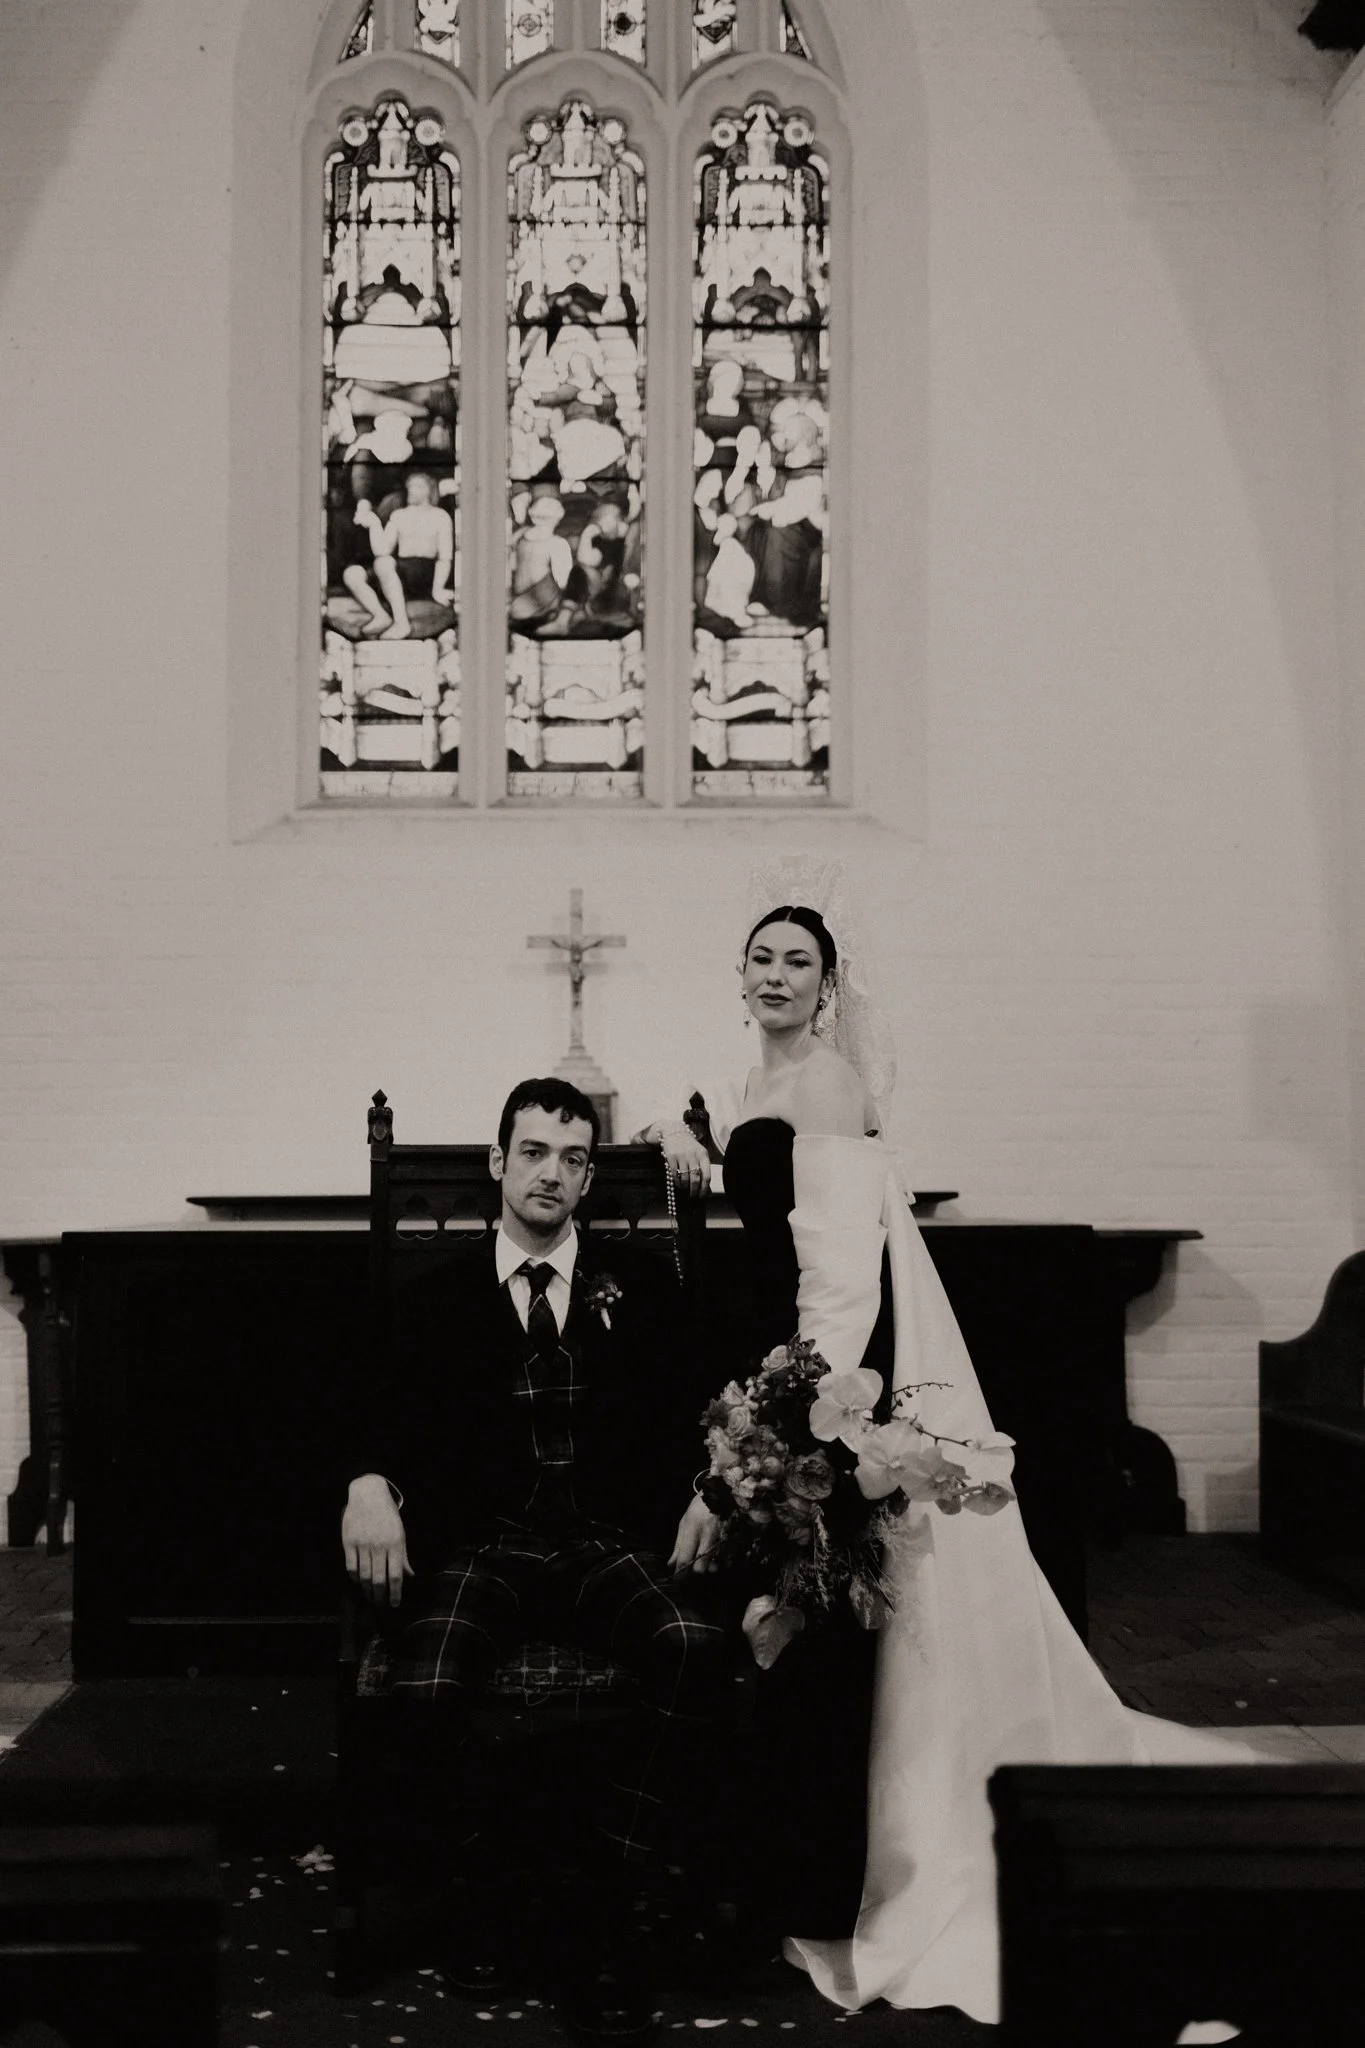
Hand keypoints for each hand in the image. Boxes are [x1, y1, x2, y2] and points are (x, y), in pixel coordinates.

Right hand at [342, 1474, 411, 1607]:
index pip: (396, 1575)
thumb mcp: (400, 1533)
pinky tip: (357, 1582)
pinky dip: (354, 1578)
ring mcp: (363, 1544)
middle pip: (379, 1579)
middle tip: (380, 1605)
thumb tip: (409, 1576)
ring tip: (369, 1597)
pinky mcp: (349, 1542)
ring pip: (364, 1575)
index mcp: (395, 1543)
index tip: (395, 1604)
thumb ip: (403, 1556)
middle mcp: (379, 1546)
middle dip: (380, 1596)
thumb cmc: (387, 1515)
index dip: (395, 1593)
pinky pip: (351, 1566)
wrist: (368, 1494)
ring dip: (366, 1590)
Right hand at [658, 1125, 709, 1197]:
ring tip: (685, 1190)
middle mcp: (693, 1155)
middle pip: (696, 1179)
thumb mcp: (699, 1155)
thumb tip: (707, 1190)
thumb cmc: (689, 1147)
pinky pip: (675, 1174)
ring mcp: (682, 1156)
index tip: (702, 1196)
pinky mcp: (671, 1156)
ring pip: (685, 1178)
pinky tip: (679, 1185)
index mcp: (703, 1155)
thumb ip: (703, 1170)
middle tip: (693, 1197)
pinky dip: (677, 1182)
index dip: (705, 1189)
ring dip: (685, 1187)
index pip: (707, 1175)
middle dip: (694, 1191)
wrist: (674, 1132)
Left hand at [669, 1493, 721, 1573]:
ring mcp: (722, 1539)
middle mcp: (708, 1536)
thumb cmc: (699, 1508)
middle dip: (695, 1573)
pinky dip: (720, 1562)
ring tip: (706, 1562)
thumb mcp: (684, 1522)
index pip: (685, 1558)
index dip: (680, 1572)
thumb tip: (671, 1564)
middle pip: (700, 1567)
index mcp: (693, 1529)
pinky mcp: (732, 1541)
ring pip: (714, 1566)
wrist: (721, 1493)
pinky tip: (716, 1557)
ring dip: (709, 1568)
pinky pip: (725, 1560)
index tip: (677, 1578)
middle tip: (692, 1571)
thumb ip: (679, 1545)